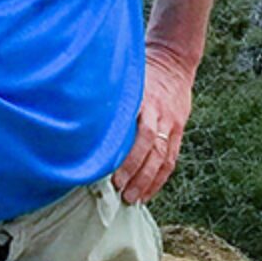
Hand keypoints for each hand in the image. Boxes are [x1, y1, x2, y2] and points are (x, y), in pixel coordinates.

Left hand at [113, 43, 196, 204]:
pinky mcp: (177, 132)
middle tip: (122, 193)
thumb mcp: (129, 79)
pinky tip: (148, 192)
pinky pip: (171, 159)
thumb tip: (84, 116)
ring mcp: (172, 125)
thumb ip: (114, 98)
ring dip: (149, 182)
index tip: (115, 175)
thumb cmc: (144, 70)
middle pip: (153, 151)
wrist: (175, 61)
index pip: (143, 134)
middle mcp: (161, 116)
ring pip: (163, 159)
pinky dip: (160, 178)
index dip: (131, 157)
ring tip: (134, 199)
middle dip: (138, 175)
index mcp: (148, 102)